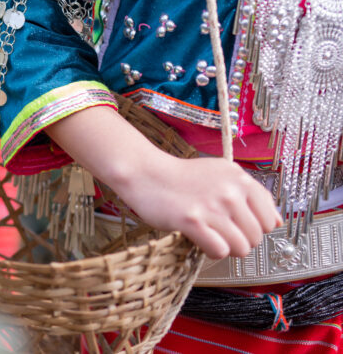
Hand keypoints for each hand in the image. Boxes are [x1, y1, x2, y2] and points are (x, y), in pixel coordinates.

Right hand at [47, 106, 281, 259]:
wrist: (146, 173)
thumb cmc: (182, 177)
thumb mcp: (221, 174)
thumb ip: (250, 194)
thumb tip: (278, 222)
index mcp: (240, 178)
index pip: (271, 219)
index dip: (256, 228)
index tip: (238, 224)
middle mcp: (229, 191)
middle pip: (256, 237)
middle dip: (241, 240)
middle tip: (220, 231)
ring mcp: (211, 207)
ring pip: (240, 247)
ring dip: (227, 248)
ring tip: (211, 236)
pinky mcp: (192, 221)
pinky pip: (219, 251)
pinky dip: (212, 251)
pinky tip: (201, 240)